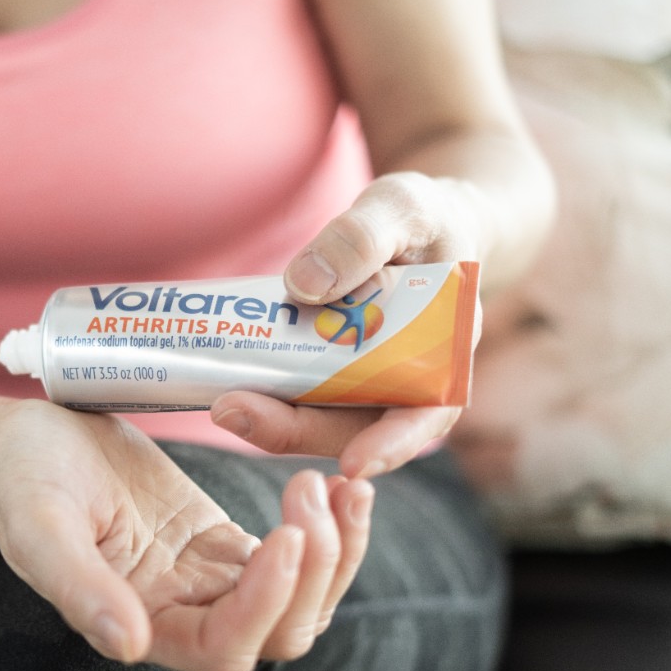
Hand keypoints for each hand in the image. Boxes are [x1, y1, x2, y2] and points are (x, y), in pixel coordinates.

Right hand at [0, 400, 372, 670]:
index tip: (286, 535)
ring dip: (336, 555)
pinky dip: (328, 530)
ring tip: (347, 487)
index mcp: (139, 624)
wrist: (29, 435)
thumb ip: (78, 587)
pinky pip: (293, 555)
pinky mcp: (222, 540)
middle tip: (315, 490)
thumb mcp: (38, 525)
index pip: (225, 646)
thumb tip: (127, 646)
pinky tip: (341, 485)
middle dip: (316, 573)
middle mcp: (182, 615)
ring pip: (300, 600)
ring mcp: (208, 579)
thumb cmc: (23, 476)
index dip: (265, 604)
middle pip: (280, 632)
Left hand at [212, 172, 483, 476]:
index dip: (394, 444)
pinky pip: (301, 391)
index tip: (353, 464)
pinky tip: (224, 385)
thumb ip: (359, 239)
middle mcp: (410, 377)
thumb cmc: (421, 215)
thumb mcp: (399, 207)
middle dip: (297, 430)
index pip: (429, 412)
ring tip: (221, 403)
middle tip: (234, 412)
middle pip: (358, 427)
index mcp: (448, 346)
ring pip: (322, 417)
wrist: (415, 222)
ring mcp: (368, 379)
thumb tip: (307, 285)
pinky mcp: (332, 371)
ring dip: (273, 418)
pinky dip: (267, 393)